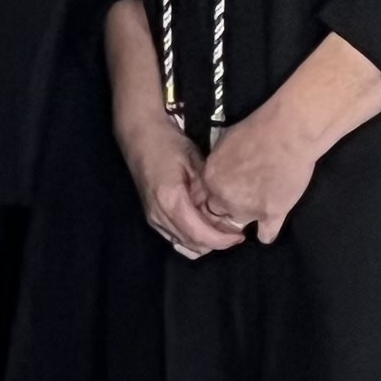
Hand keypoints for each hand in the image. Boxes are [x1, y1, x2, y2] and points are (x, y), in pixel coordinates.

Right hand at [118, 107, 239, 260]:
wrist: (139, 136)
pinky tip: (203, 225)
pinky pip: (174, 238)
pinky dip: (192, 238)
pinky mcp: (152, 217)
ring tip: (220, 228)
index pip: (200, 234)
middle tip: (234, 231)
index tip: (240, 235)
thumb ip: (208, 189)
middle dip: (216, 242)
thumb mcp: (195, 162)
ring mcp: (153, 218)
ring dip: (204, 241)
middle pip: (193, 244)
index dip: (222, 240)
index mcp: (171, 200)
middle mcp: (159, 215)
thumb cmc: (168, 144)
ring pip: (184, 244)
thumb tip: (224, 211)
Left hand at [199, 108, 316, 245]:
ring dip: (246, 217)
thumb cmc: (258, 129)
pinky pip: (266, 235)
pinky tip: (269, 226)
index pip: (205, 195)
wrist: (289, 134)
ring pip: (239, 224)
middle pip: (219, 212)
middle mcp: (224, 198)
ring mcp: (248, 209)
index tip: (228, 188)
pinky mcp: (272, 214)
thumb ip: (219, 162)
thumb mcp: (226, 140)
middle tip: (243, 197)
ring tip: (257, 208)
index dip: (216, 192)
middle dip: (227, 207)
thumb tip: (219, 168)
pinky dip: (267, 232)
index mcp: (210, 178)